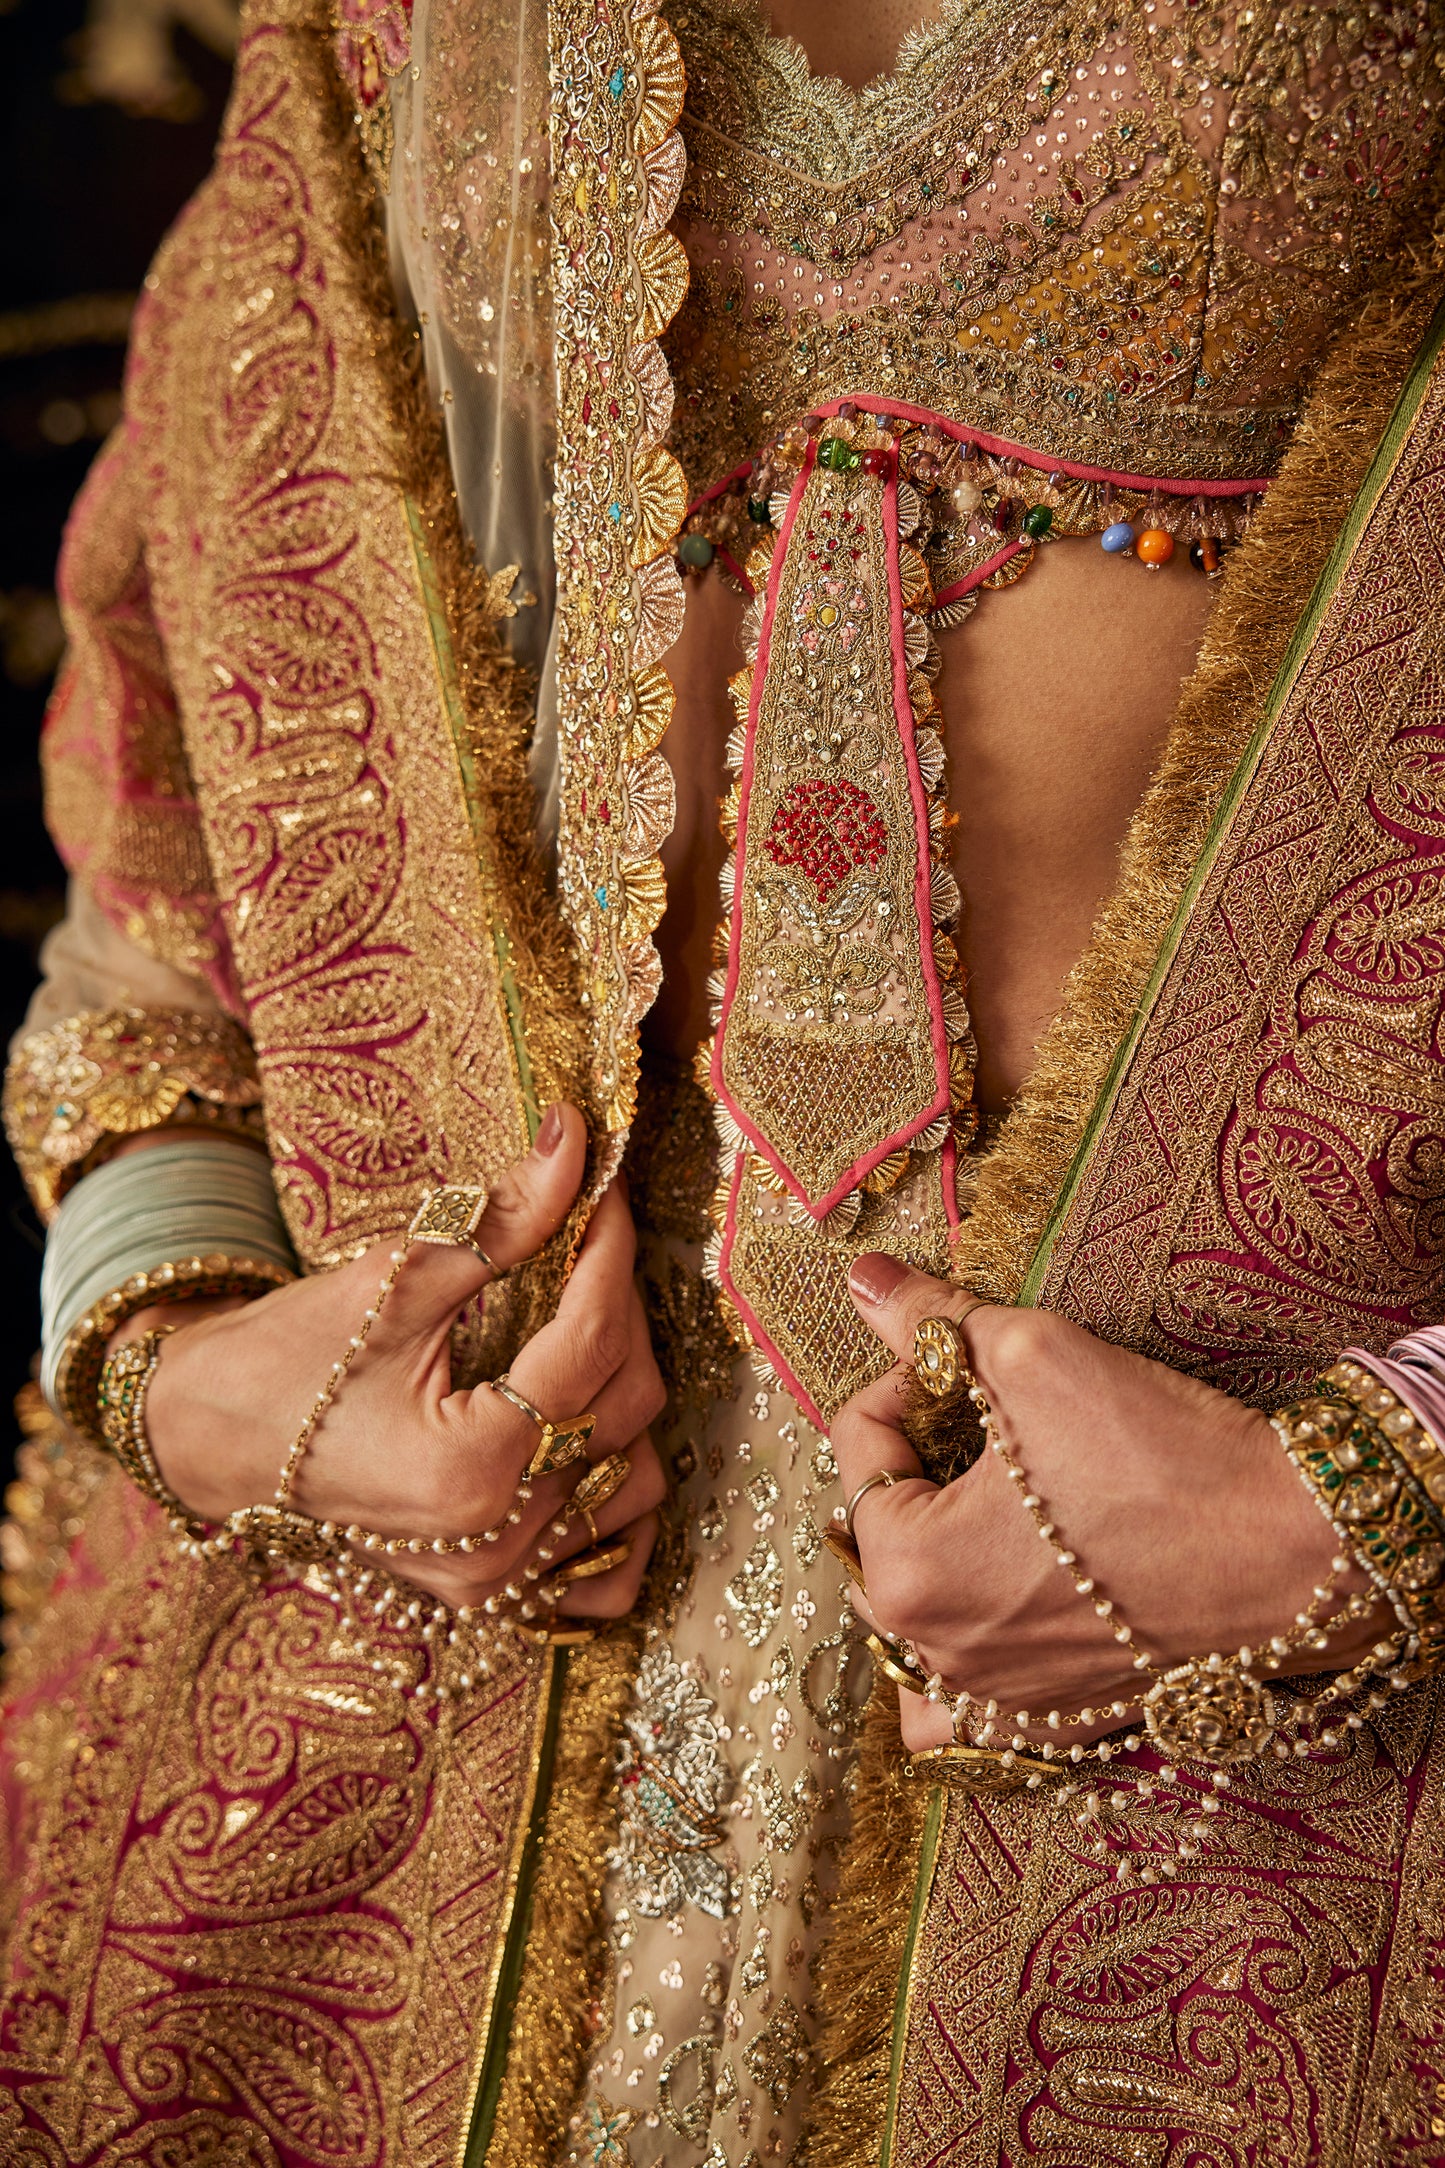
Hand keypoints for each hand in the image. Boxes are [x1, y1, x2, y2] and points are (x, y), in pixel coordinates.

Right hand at [116, 1105, 666, 1613]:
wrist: (201, 1443)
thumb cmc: (280, 1363)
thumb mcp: (390, 1283)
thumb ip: (497, 1221)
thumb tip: (575, 1142)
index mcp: (469, 1466)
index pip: (591, 1344)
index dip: (610, 1254)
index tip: (607, 1190)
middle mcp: (493, 1539)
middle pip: (625, 1407)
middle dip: (619, 1310)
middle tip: (590, 1242)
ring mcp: (494, 1576)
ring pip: (629, 1479)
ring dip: (624, 1395)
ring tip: (583, 1328)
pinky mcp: (489, 1588)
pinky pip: (603, 1561)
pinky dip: (614, 1498)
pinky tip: (592, 1434)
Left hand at [834, 1254, 1380, 1751]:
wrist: (1297, 1548)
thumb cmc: (1162, 1456)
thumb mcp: (1031, 1354)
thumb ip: (932, 1322)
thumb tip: (865, 1281)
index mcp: (910, 1570)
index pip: (858, 1448)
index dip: (906, 1383)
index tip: (966, 1362)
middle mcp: (939, 1652)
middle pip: (881, 1533)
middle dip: (917, 1464)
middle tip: (981, 1418)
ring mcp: (997, 1696)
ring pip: (913, 1619)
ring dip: (928, 1555)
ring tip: (982, 1503)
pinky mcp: (1056, 1717)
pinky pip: (967, 1706)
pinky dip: (960, 1663)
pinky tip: (991, 1614)